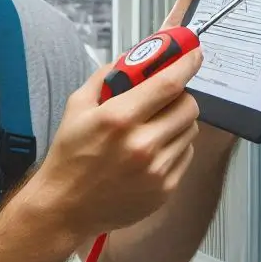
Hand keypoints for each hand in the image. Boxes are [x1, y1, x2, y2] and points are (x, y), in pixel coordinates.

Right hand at [30, 52, 202, 245]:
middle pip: (189, 105)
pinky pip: (186, 154)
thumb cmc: (69, 155)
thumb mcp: (77, 106)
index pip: (169, 84)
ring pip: (191, 129)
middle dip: (182, 95)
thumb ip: (107, 76)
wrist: (65, 207)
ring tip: (155, 125)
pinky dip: (175, 145)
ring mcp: (157, 170)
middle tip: (166, 97)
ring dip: (178, 120)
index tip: (195, 54)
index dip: (187, 64)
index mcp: (118, 119)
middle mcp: (142, 144)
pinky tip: (152, 149)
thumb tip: (136, 56)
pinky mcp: (165, 189)